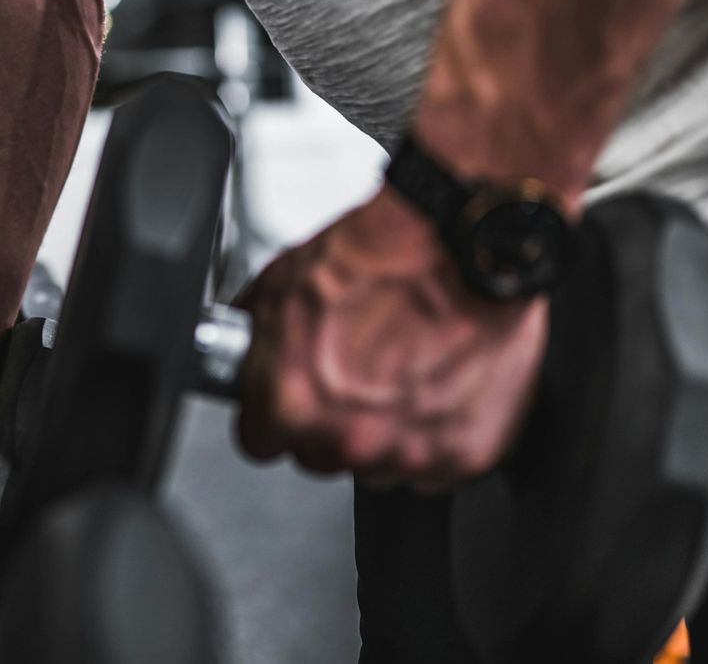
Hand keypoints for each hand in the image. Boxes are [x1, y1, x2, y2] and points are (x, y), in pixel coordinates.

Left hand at [235, 187, 546, 489]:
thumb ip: (255, 339)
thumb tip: (243, 355)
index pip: (259, 441)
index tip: (288, 397)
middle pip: (320, 455)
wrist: (462, 244)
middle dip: (330, 421)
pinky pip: (436, 463)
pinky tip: (438, 380)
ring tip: (402, 368)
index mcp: (292, 403)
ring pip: (379, 463)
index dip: (274, 413)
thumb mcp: (280, 283)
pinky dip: (437, 431)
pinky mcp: (464, 454)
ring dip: (385, 429)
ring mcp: (408, 452)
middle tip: (356, 369)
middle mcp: (348, 439)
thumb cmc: (382, 256)